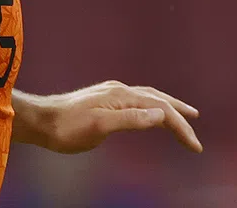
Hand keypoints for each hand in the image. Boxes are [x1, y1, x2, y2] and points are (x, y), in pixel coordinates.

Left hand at [14, 82, 201, 154]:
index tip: (195, 146)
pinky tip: (148, 113)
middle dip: (180, 113)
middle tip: (196, 124)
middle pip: (159, 100)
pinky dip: (151, 107)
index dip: (180, 128)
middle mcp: (122, 91)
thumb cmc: (67, 128)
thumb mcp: (100, 126)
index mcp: (125, 97)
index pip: (162, 111)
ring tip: (182, 115)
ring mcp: (113, 94)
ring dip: (167, 106)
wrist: (40, 120)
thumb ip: (131, 119)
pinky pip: (137, 101)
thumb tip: (162, 114)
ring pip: (148, 98)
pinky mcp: (105, 100)